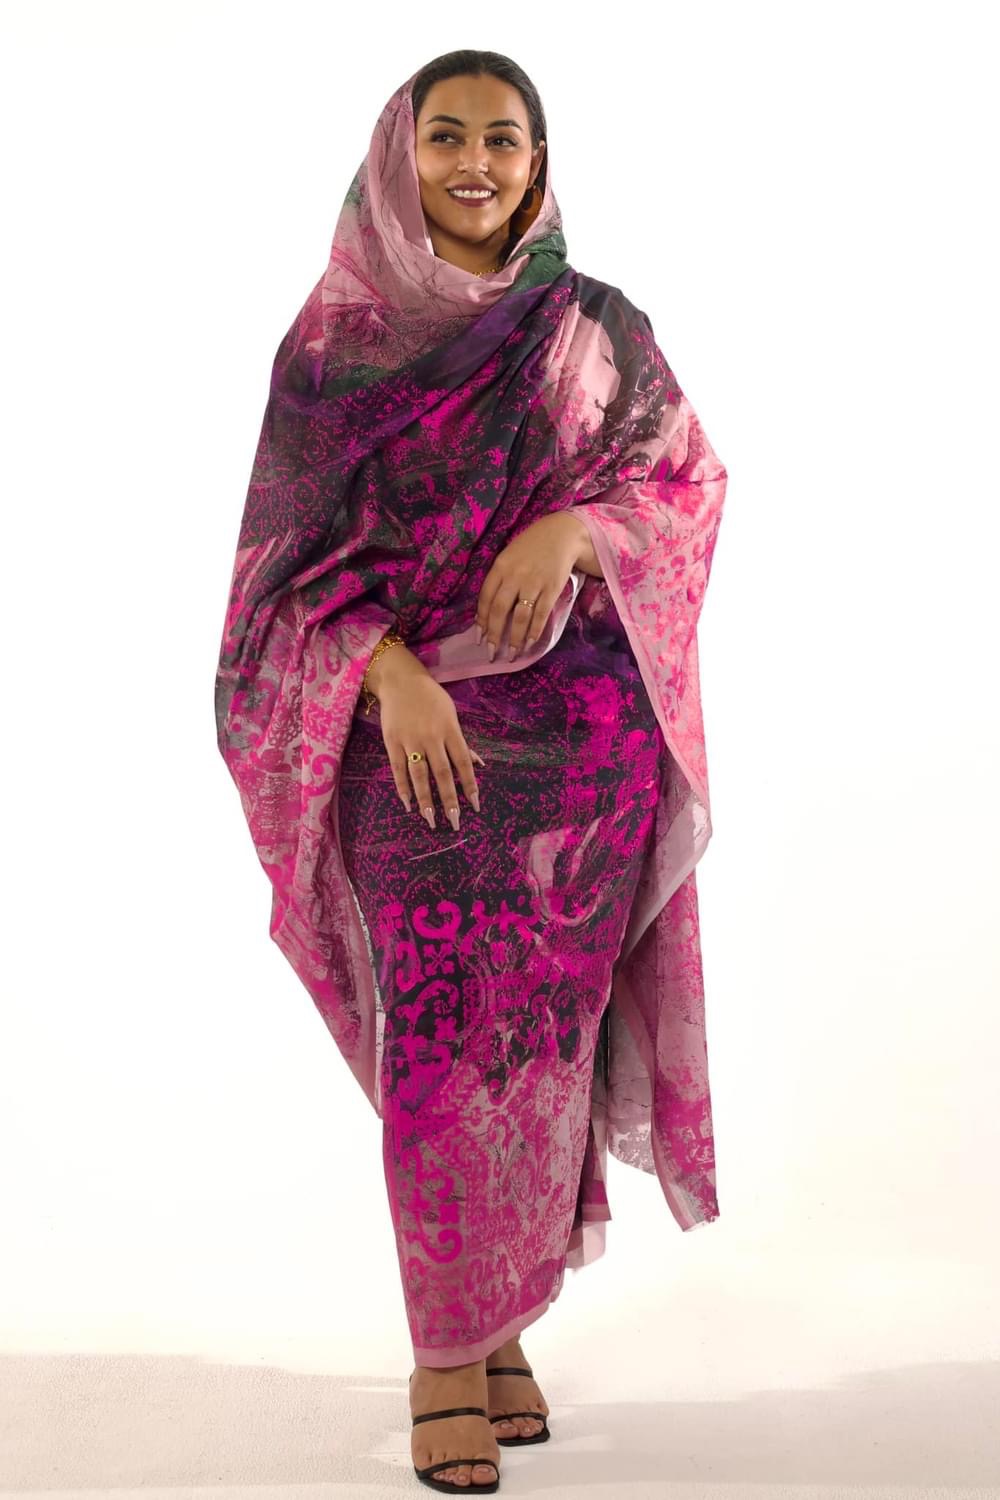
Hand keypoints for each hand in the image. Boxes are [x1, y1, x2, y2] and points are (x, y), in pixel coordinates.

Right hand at [365, 643, 484, 829]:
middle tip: (454, 822)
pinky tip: (408, 804)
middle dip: (449, 800)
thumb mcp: (451, 715)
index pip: (463, 763)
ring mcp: (410, 741)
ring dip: (425, 799)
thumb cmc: (431, 699)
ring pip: (419, 775)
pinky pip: (398, 769)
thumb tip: (479, 764)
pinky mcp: (392, 742)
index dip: (469, 785)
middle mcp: (431, 737)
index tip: (475, 805)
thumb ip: (462, 742)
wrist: (400, 681)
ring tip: (430, 819)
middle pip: (442, 773)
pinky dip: (402, 787)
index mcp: (450, 730)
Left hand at [475, 510, 592, 661]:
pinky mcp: (551, 589)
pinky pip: (540, 615)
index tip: (479, 638)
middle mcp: (514, 576)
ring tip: (512, 653)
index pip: (485, 598)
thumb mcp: (509, 556)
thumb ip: (499, 579)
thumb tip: (488, 611)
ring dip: (514, 638)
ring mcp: (534, 583)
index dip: (481, 620)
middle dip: (494, 635)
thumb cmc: (532, 546)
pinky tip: (530, 643)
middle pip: (499, 610)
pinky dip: (534, 631)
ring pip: (519, 617)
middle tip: (492, 653)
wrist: (562, 534)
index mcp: (500, 567)